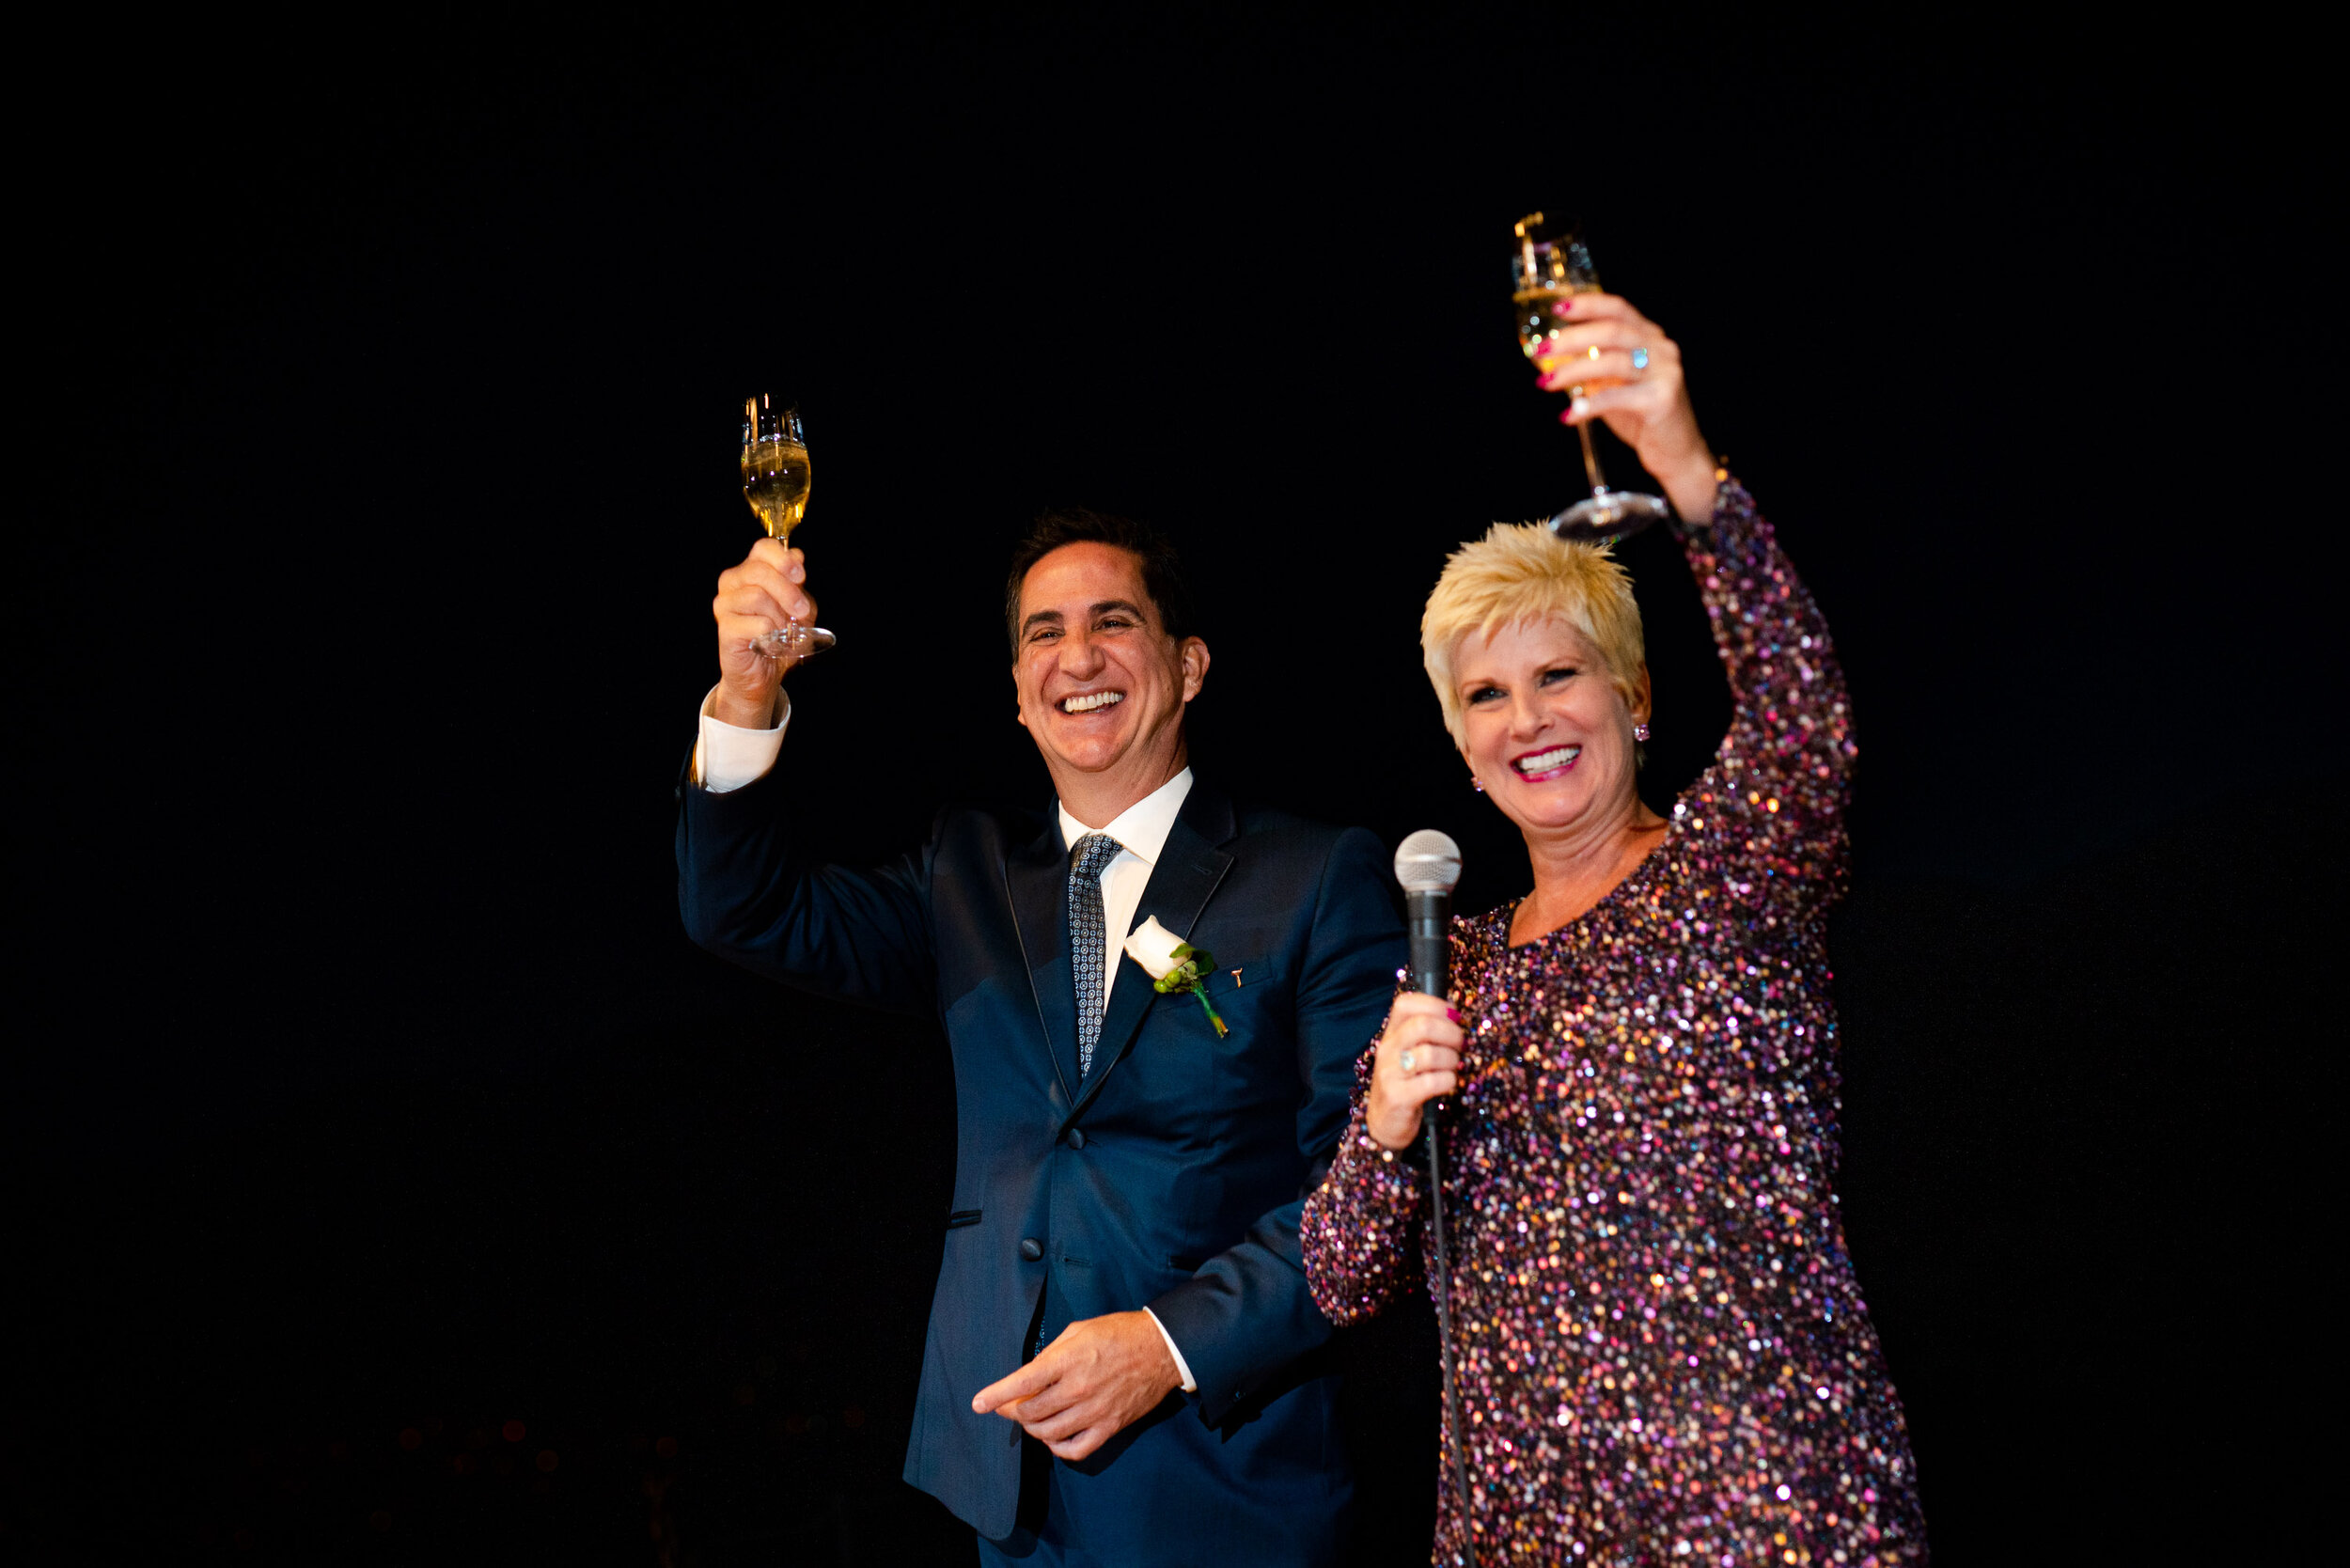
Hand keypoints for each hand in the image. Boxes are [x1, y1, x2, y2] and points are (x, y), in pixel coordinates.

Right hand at [710, 538, 817, 726]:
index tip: (800, 576)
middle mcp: (732, 583)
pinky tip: (772, 642)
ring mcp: (725, 605)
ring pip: (757, 596)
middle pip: (759, 571)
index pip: (763, 548)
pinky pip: (757, 623)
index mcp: (750, 571)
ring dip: (779, 616)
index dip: (783, 559)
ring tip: (784, 631)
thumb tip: (796, 555)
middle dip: (788, 590)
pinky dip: (772, 634)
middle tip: (802, 610)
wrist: (764, 674)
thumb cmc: (779, 637)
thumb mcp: (798, 608)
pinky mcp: (725, 628)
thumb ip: (797, 583)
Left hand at [970, 1310, 1181, 1460]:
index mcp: (1068, 1360)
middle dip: (1012, 1411)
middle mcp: (1077, 1389)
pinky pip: (1075, 1450)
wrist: (1161, 1349)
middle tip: (1009, 1406)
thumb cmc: (1119, 1333)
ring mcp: (1094, 1412)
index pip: (1021, 1384)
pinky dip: (1057, 1448)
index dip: (995, 1395)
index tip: (978, 1404)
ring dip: (1032, 1428)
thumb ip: (1051, 1354)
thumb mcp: (1079, 1330)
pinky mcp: (1109, 1427)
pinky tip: (1053, 1437)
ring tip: (1031, 1418)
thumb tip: (1029, 1375)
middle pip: (1030, 1412)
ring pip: (1047, 1433)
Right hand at [1366, 992, 1465, 1150]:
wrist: (1385, 1122)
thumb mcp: (1407, 1052)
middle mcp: (1387, 1049)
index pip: (1406, 1004)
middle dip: (1452, 1034)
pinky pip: (1433, 1082)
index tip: (1453, 1017)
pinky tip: (1447, 1083)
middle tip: (1459, 1045)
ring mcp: (1389, 1073)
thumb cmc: (1404, 1082)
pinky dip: (1448, 1081)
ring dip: (1452, 1060)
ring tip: (1452, 1067)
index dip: (1435, 1005)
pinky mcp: (1398, 1096)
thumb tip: (1454, 1013)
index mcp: (1390, 1034)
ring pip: (1431, 1054)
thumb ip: (1424, 1033)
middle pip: (1424, 1025)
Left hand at [1534, 292, 1719, 522]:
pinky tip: (1568, 415)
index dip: (1588, 305)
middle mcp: (1661, 349)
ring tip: (1546, 382)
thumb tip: (1551, 358)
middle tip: (1541, 350)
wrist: (1676, 451)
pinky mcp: (1662, 399)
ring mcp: (1665, 372)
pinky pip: (1616, 397)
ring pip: (1612, 361)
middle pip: (1611, 331)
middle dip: (1571, 339)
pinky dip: (1587, 405)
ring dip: (1573, 370)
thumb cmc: (1641, 417)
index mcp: (1650, 337)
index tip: (1557, 308)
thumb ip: (1593, 368)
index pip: (1618, 309)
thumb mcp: (1614, 384)